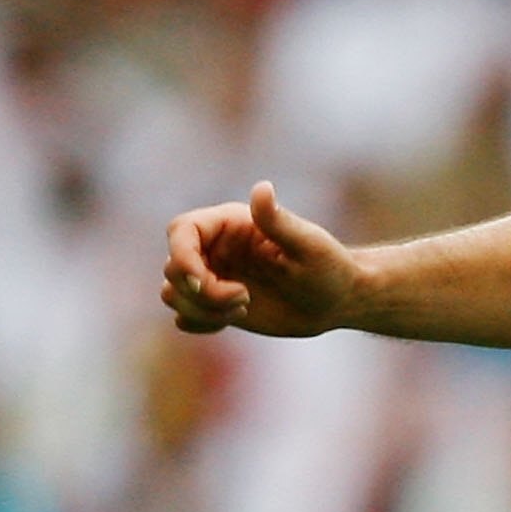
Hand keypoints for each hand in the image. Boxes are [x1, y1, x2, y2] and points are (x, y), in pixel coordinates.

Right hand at [161, 180, 357, 338]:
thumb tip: (262, 188)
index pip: (180, 231)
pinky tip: (237, 318)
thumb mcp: (308, 245)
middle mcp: (215, 248)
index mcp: (230, 224)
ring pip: (173, 294)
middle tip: (245, 298)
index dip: (181, 256)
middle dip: (201, 291)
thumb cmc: (329, 267)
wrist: (337, 301)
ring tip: (244, 308)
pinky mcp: (217, 305)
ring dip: (202, 309)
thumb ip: (278, 221)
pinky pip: (185, 317)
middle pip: (173, 267)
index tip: (204, 282)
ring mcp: (214, 276)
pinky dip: (202, 323)